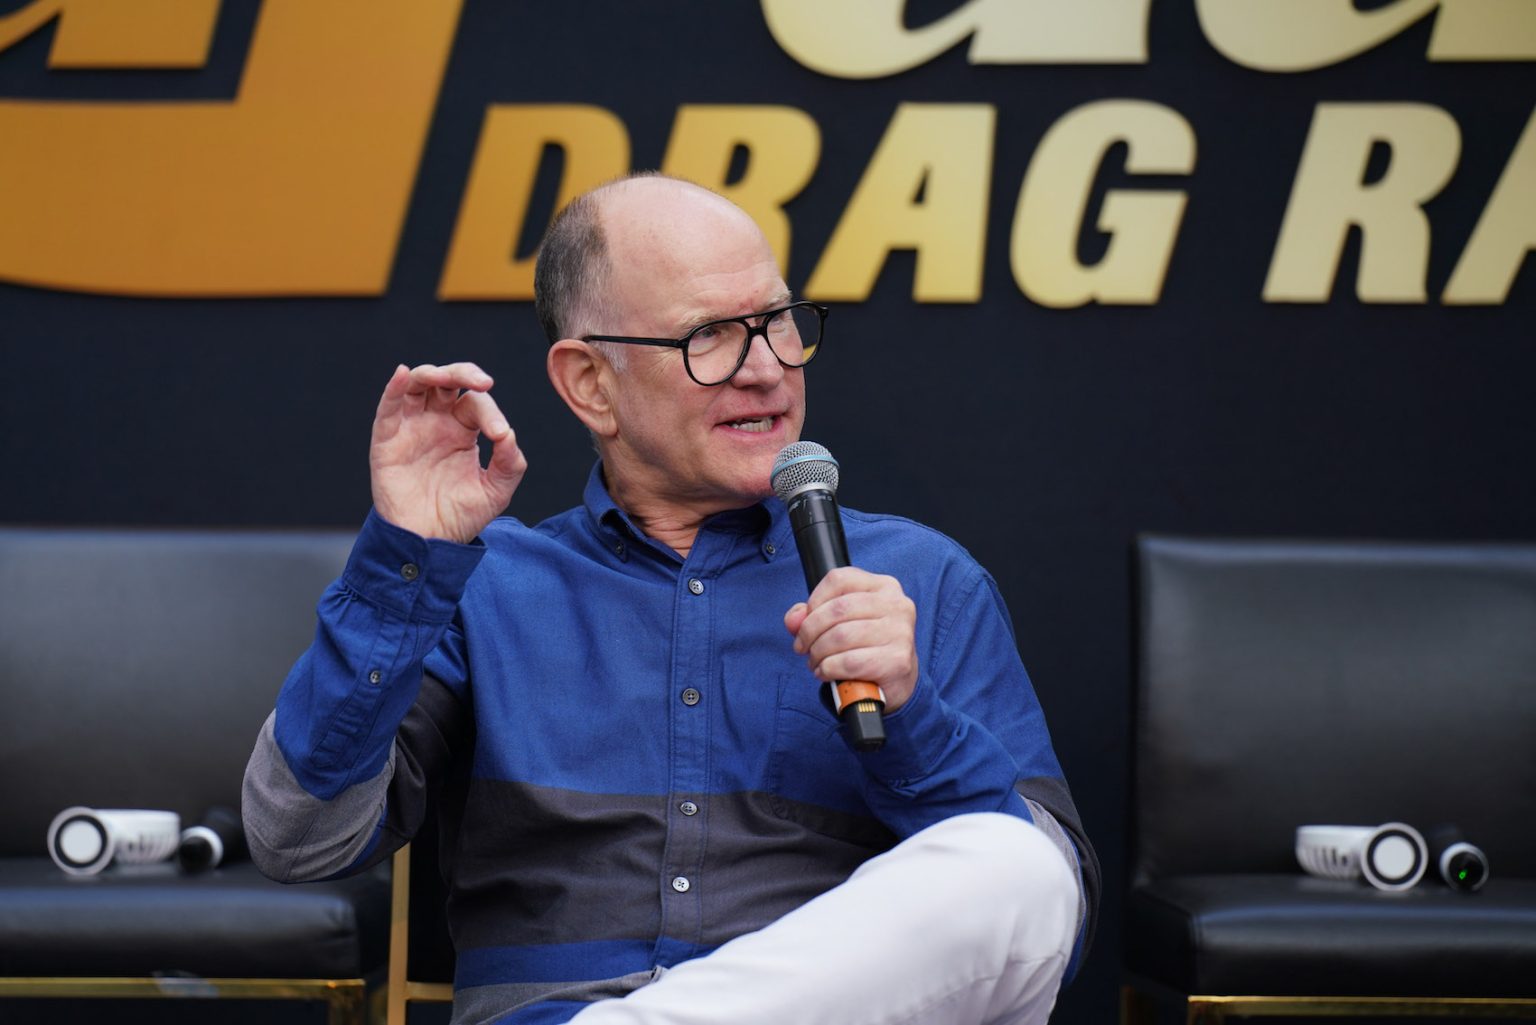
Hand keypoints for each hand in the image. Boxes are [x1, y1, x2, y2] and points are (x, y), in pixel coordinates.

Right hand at [369, 363, 526, 542]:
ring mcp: (411, 428)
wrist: (429, 543)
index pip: (476, 404)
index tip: (500, 435)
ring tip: (446, 376)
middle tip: (483, 382)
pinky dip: (394, 388)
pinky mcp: (387, 441)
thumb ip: (509, 462)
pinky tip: (403, 374)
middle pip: (447, 381)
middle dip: (464, 373)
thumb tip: (508, 433)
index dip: (490, 413)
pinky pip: (388, 408)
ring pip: (417, 385)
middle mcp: (437, 422)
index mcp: (463, 430)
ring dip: (431, 373)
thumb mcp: (496, 491)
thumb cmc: (461, 516)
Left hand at [783, 567, 918, 711]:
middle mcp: (896, 604)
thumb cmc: (867, 646)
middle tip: (803, 647)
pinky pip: (848, 662)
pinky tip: (827, 673)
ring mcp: (900, 632)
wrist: (897, 681)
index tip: (806, 620)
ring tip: (816, 662)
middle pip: (837, 609)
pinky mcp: (898, 661)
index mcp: (883, 586)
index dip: (814, 600)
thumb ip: (811, 615)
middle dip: (810, 631)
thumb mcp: (841, 622)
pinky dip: (829, 669)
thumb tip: (794, 619)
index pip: (839, 579)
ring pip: (840, 637)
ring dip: (818, 653)